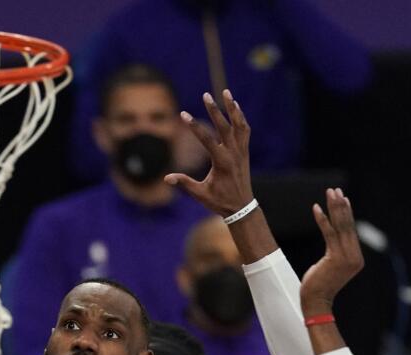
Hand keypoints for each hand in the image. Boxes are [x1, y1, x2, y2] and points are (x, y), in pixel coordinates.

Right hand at [164, 90, 253, 216]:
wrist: (241, 207)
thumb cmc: (219, 201)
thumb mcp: (200, 194)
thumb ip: (184, 183)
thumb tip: (166, 178)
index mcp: (222, 162)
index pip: (207, 139)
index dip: (194, 126)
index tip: (183, 114)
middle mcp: (233, 153)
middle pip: (224, 127)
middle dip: (214, 110)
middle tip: (206, 95)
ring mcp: (241, 151)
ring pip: (239, 124)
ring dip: (232, 108)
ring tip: (226, 92)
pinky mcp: (245, 151)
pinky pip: (244, 130)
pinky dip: (240, 117)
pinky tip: (235, 107)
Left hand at [299, 188, 365, 313]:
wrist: (316, 301)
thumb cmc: (320, 285)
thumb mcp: (331, 265)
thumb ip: (336, 251)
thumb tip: (335, 236)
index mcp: (356, 257)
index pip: (351, 230)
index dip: (347, 212)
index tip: (342, 198)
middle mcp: (354, 256)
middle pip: (347, 225)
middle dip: (341, 205)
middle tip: (335, 190)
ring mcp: (346, 257)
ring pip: (340, 227)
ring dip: (334, 208)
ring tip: (329, 193)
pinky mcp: (335, 257)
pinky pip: (328, 233)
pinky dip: (322, 220)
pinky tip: (316, 208)